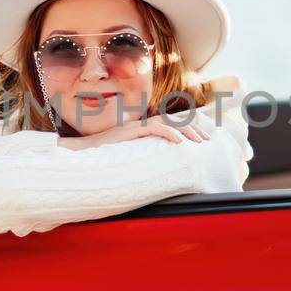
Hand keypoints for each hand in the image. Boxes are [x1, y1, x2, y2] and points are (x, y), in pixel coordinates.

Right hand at [59, 114, 210, 150]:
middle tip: (208, 139)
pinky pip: (153, 128)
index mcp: (142, 129)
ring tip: (200, 141)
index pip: (170, 124)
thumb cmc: (102, 158)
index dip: (188, 128)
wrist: (81, 154)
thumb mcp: (128, 157)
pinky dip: (169, 133)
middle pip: (173, 121)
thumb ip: (142, 156)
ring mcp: (135, 127)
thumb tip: (159, 169)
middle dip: (194, 128)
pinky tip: (180, 142)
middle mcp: (140, 125)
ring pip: (167, 122)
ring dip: (186, 131)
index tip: (202, 139)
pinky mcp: (129, 132)